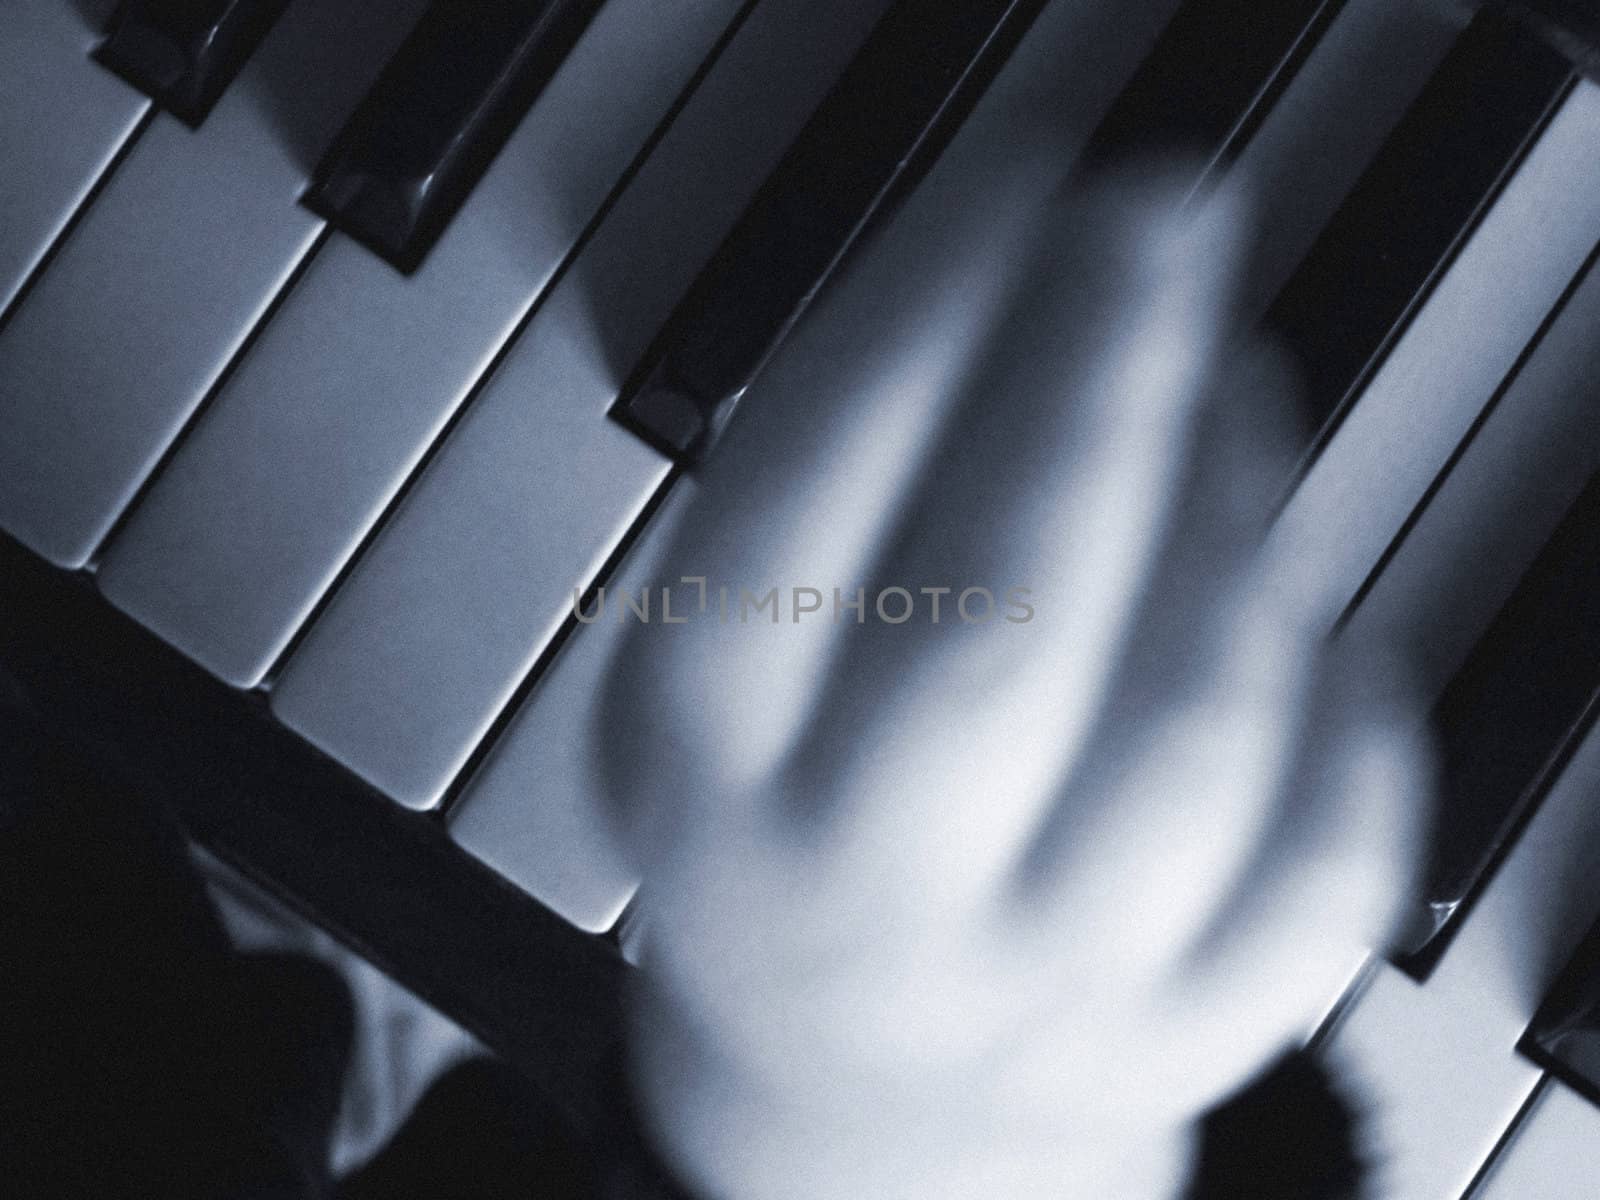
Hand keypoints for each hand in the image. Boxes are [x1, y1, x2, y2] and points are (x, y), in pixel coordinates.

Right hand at [596, 166, 1427, 1198]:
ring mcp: (1037, 981)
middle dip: (1093, 387)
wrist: (861, 1094)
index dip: (917, 327)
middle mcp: (866, 894)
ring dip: (1232, 511)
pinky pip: (1319, 847)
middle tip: (1157, 224)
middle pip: (999, 631)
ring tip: (1223, 394)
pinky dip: (1336, 682)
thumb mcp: (711, 671)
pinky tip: (1291, 590)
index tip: (1013, 188)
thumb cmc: (788, 827)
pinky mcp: (1183, 1031)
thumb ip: (824, 489)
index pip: (797, 530)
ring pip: (1186, 733)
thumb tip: (1005, 288)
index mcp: (711, 779)